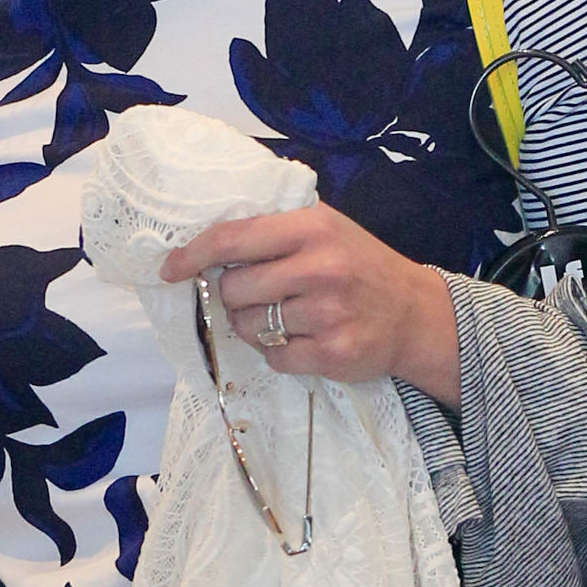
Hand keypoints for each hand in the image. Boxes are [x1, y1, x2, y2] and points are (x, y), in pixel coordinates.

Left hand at [161, 204, 460, 405]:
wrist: (416, 314)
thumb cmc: (360, 266)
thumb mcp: (326, 229)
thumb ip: (275, 232)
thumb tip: (207, 245)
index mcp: (312, 228)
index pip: (233, 238)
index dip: (193, 254)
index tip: (170, 269)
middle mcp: (320, 268)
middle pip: (234, 289)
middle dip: (234, 296)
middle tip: (258, 296)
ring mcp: (327, 313)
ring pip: (249, 327)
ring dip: (255, 327)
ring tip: (285, 317)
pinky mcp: (331, 353)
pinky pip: (274, 358)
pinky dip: (280, 353)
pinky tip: (305, 339)